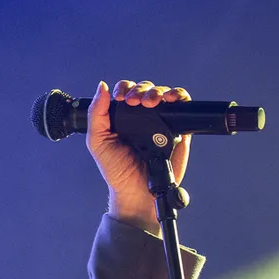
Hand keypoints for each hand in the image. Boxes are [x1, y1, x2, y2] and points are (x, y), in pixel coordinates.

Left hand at [87, 78, 191, 228]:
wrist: (137, 191)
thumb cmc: (117, 170)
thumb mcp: (98, 141)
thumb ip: (96, 114)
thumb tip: (101, 87)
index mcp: (123, 116)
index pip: (126, 91)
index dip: (124, 88)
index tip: (122, 97)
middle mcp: (142, 116)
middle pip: (145, 89)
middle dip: (141, 90)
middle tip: (136, 102)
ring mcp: (160, 121)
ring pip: (163, 94)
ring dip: (158, 92)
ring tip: (151, 103)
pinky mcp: (178, 130)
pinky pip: (182, 107)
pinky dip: (179, 97)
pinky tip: (171, 100)